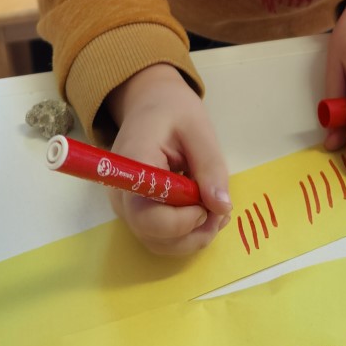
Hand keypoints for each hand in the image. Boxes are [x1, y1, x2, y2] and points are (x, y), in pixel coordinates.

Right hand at [106, 63, 231, 254]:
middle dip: (193, 232)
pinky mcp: (137, 211)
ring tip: (217, 208)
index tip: (208, 205)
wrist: (150, 103)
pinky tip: (206, 210)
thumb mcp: (198, 128)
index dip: (181, 222)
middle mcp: (123, 194)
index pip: (146, 215)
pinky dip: (187, 232)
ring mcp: (128, 206)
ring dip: (193, 235)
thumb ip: (210, 167)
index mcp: (133, 166)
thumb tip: (222, 207)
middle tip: (222, 210)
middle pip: (152, 235)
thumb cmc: (172, 110)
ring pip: (159, 242)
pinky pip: (161, 234)